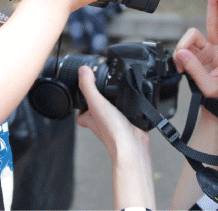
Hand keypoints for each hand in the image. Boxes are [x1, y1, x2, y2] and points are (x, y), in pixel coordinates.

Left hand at [77, 66, 155, 209]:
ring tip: (120, 90)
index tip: (85, 91)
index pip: (81, 112)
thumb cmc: (112, 132)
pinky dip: (132, 106)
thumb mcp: (97, 103)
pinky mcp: (129, 123)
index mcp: (91, 118)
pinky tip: (135, 100)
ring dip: (117, 102)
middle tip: (104, 87)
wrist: (132, 145)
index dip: (81, 102)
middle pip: (98, 109)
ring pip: (113, 110)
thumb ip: (88, 87)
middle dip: (102, 99)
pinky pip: (128, 112)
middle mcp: (102, 121)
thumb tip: (82, 71)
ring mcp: (116, 123)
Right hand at [174, 0, 217, 101]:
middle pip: (213, 22)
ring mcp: (206, 54)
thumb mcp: (210, 89)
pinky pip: (183, 49)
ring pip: (190, 39)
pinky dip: (179, 57)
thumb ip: (196, 70)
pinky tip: (179, 68)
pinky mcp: (196, 58)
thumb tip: (181, 52)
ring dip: (183, 50)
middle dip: (213, 3)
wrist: (216, 115)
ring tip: (180, 68)